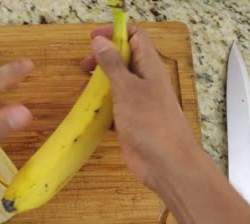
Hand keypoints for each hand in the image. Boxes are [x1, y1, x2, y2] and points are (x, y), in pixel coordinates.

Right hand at [81, 26, 200, 191]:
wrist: (165, 163)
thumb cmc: (149, 122)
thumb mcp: (127, 89)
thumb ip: (112, 64)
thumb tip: (100, 41)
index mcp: (149, 67)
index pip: (136, 37)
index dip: (116, 32)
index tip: (93, 38)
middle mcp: (145, 81)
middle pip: (124, 59)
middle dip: (103, 58)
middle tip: (84, 66)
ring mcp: (138, 102)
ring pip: (118, 84)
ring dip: (100, 83)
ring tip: (83, 89)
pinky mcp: (131, 121)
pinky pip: (114, 106)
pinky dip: (102, 106)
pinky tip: (90, 111)